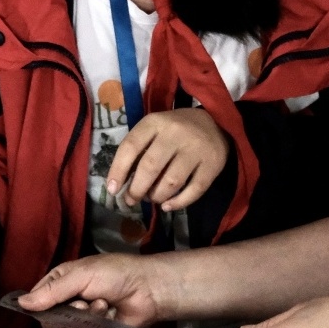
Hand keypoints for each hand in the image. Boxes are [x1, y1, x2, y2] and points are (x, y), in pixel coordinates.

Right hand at [17, 253, 174, 327]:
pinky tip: (110, 319)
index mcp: (62, 282)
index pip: (37, 300)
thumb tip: (20, 304)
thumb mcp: (82, 275)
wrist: (148, 290)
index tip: (55, 303)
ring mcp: (83, 320)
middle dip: (69, 314)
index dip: (42, 305)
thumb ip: (53, 291)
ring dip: (86, 322)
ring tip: (104, 306)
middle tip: (85, 302)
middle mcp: (68, 302)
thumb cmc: (116, 274)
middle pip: (49, 323)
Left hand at [106, 108, 228, 210]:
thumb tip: (121, 183)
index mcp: (156, 122)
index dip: (118, 170)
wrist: (216, 122)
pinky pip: (194, 190)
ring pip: (171, 181)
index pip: (131, 146)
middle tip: (132, 200)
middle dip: (137, 189)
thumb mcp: (155, 129)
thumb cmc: (177, 130)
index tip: (113, 189)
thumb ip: (139, 149)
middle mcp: (176, 133)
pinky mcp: (213, 164)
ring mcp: (196, 149)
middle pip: (150, 167)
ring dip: (157, 196)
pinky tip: (168, 205)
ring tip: (152, 198)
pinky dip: (178, 203)